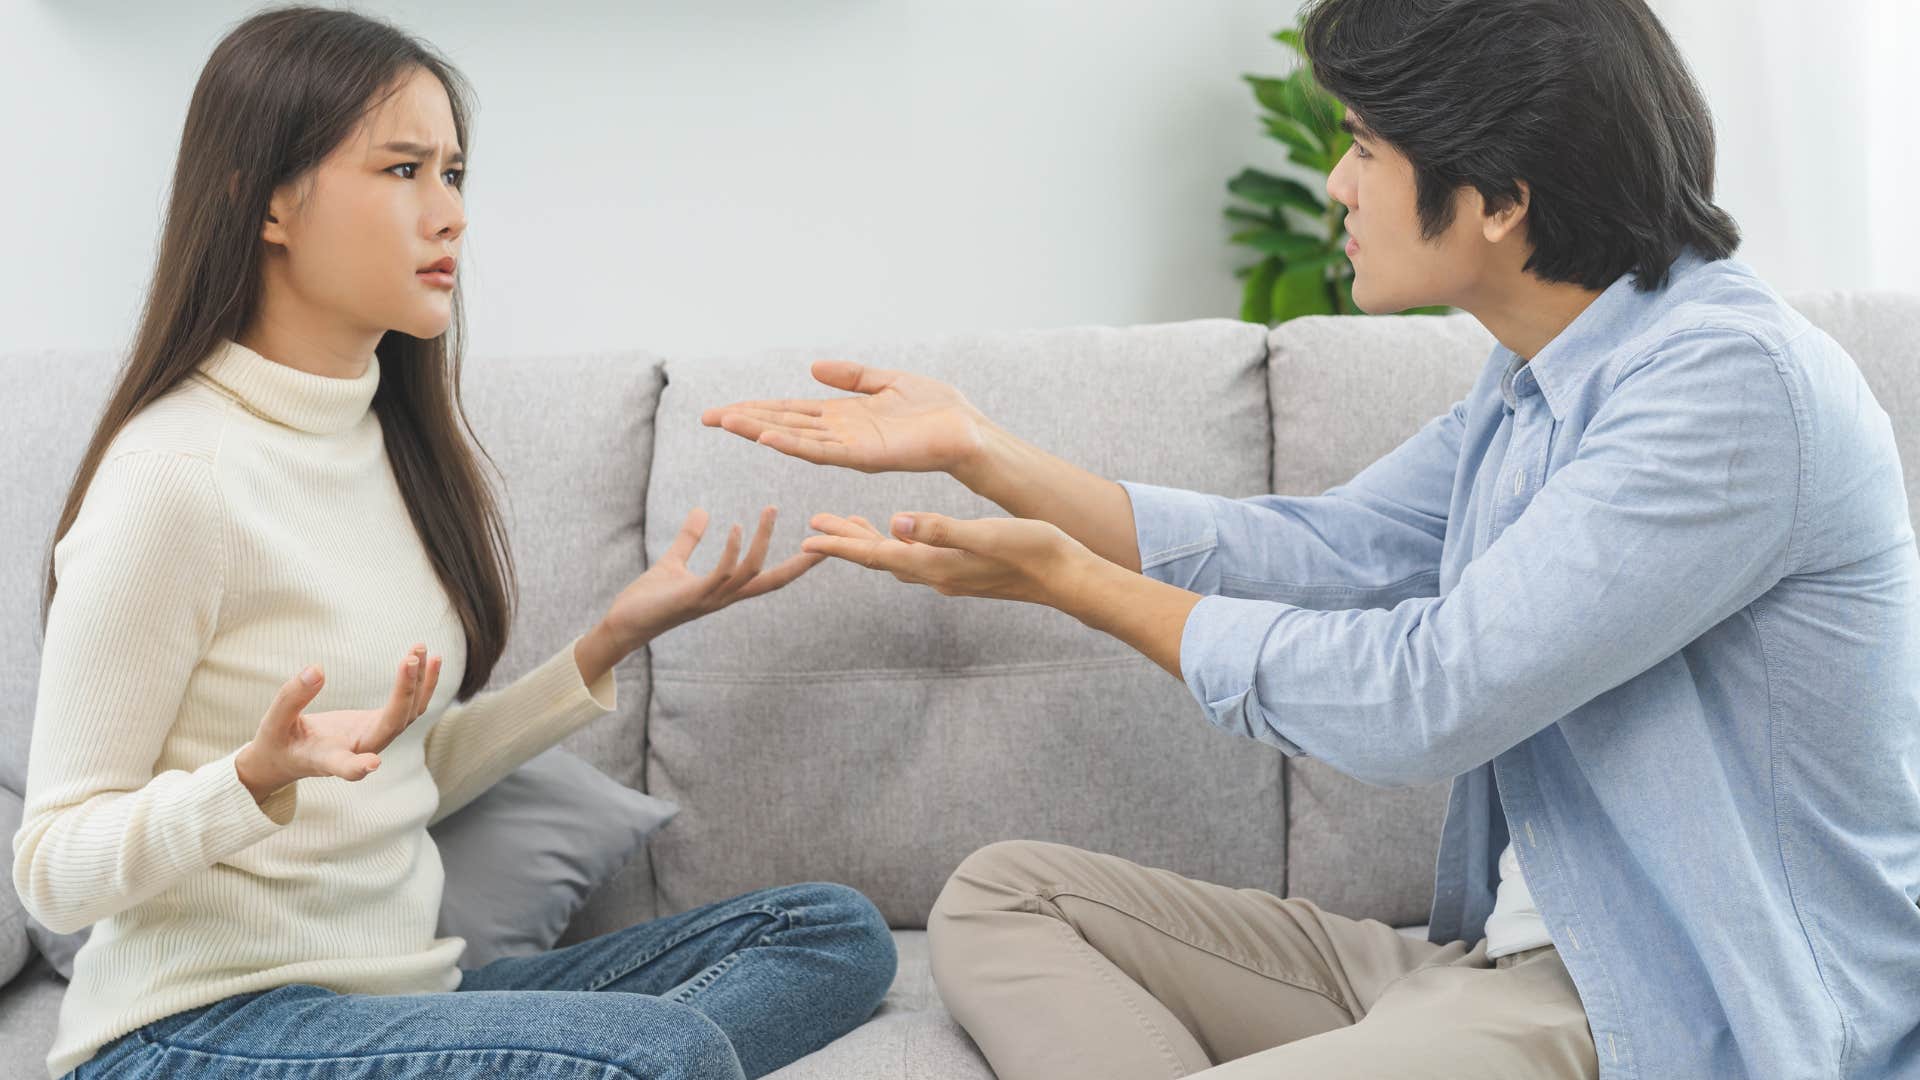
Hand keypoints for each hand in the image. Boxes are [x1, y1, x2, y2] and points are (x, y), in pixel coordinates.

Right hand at [238, 644, 442, 797]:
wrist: (289, 756)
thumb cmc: (278, 743)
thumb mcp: (273, 723)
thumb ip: (292, 698)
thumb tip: (317, 669)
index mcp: (327, 758)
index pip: (345, 766)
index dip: (358, 767)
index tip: (372, 765)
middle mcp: (360, 750)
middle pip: (392, 726)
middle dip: (405, 693)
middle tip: (410, 658)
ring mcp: (375, 738)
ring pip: (408, 715)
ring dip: (420, 683)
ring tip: (423, 649)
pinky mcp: (380, 726)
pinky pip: (408, 706)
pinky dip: (420, 684)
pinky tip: (430, 658)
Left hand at [599, 505, 825, 649]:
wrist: (623, 623)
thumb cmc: (648, 598)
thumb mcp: (673, 561)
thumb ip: (690, 538)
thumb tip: (702, 510)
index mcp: (726, 590)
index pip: (770, 577)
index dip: (797, 564)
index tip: (820, 547)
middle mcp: (726, 597)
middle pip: (774, 581)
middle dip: (801, 564)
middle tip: (825, 542)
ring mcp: (711, 598)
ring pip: (750, 572)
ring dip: (762, 541)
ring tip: (770, 510)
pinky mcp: (693, 596)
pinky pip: (722, 573)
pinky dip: (733, 551)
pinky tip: (737, 527)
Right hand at [700, 361, 992, 474]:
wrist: (969, 431)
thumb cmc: (937, 410)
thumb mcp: (887, 382)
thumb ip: (851, 376)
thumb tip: (813, 368)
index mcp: (844, 417)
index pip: (791, 412)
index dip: (757, 409)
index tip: (724, 409)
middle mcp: (840, 435)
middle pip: (784, 426)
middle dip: (746, 422)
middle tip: (707, 417)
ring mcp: (850, 448)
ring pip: (795, 439)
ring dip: (760, 431)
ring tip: (727, 422)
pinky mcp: (865, 457)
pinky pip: (823, 452)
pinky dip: (794, 444)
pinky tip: (769, 436)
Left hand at [800, 511, 1091, 606]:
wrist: (1068, 578)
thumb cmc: (1033, 552)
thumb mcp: (985, 534)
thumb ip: (940, 529)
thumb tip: (896, 523)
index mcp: (937, 565)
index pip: (878, 556)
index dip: (841, 547)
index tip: (808, 539)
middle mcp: (938, 575)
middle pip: (880, 558)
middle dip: (846, 542)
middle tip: (813, 528)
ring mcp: (951, 576)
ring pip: (897, 559)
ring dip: (870, 544)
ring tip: (847, 527)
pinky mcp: (965, 572)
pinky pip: (918, 559)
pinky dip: (898, 545)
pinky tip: (902, 535)